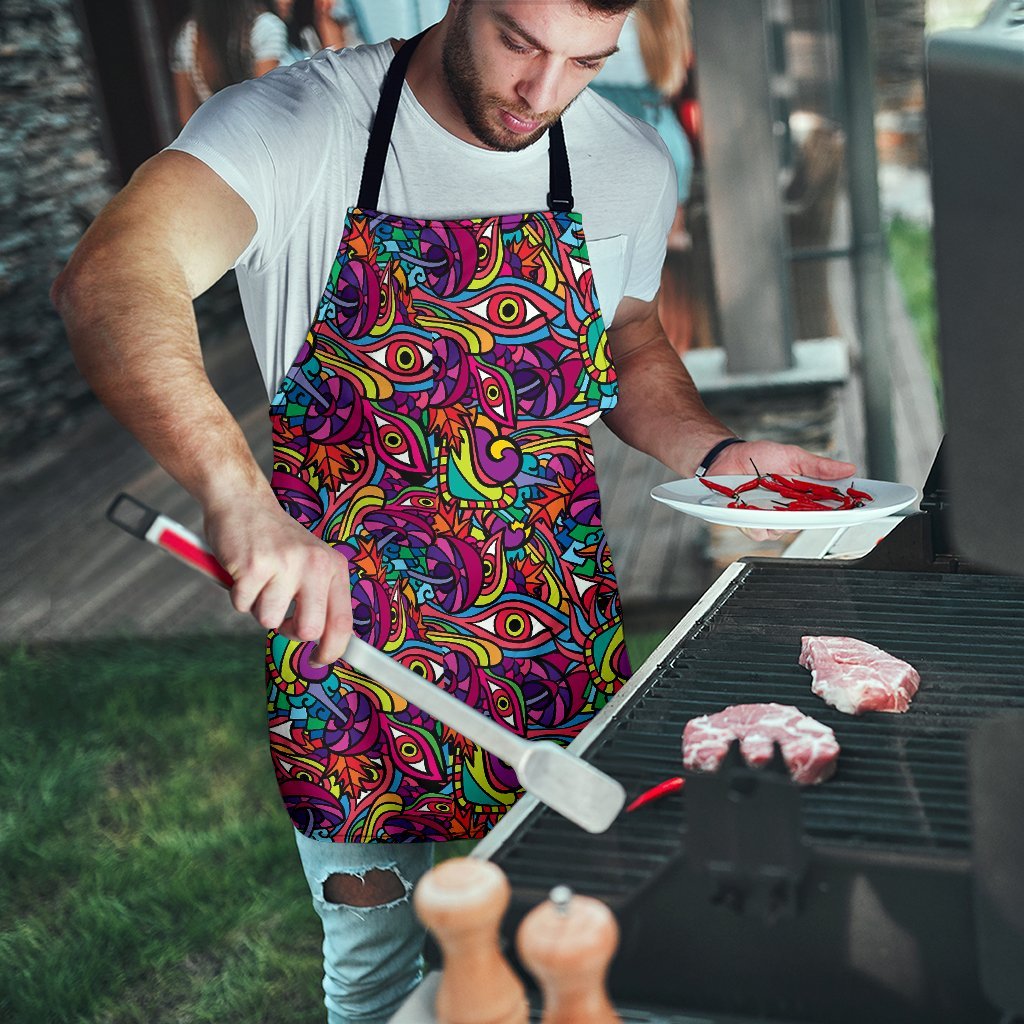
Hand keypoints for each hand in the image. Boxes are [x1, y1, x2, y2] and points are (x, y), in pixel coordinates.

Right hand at [203, 496, 352, 664]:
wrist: (243, 501)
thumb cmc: (275, 540)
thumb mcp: (310, 562)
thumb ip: (320, 597)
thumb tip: (326, 643)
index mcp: (334, 567)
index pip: (342, 622)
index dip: (332, 650)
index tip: (319, 661)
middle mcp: (315, 564)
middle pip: (309, 630)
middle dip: (289, 631)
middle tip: (279, 613)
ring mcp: (285, 564)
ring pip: (269, 620)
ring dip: (258, 607)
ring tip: (259, 579)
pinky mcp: (254, 565)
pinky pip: (242, 605)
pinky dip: (237, 594)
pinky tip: (243, 571)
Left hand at [707, 440, 856, 542]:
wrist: (727, 457)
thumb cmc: (759, 456)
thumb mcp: (793, 456)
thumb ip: (819, 466)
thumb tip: (848, 468)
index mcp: (804, 495)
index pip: (829, 508)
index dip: (843, 511)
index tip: (857, 508)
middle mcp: (789, 510)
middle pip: (808, 523)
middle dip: (810, 515)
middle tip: (805, 502)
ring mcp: (770, 518)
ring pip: (784, 531)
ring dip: (780, 518)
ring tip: (771, 499)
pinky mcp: (751, 523)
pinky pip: (760, 532)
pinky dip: (758, 522)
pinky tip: (753, 509)